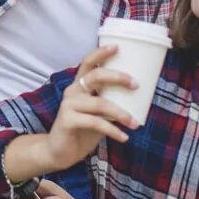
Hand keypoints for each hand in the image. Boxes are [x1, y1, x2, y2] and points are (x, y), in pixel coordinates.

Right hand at [42, 46, 138, 169]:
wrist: (59, 152)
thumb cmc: (82, 131)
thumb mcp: (99, 114)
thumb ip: (111, 104)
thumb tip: (139, 99)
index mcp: (80, 86)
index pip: (88, 62)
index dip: (101, 53)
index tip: (117, 46)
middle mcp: (73, 91)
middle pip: (95, 75)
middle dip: (117, 77)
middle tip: (136, 85)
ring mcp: (69, 105)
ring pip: (100, 103)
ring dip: (121, 113)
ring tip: (134, 123)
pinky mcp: (68, 120)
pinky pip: (95, 122)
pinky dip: (112, 130)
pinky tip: (123, 137)